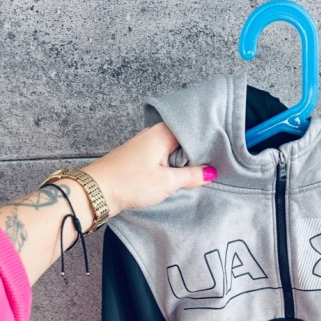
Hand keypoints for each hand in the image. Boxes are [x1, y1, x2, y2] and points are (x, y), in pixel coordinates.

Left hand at [81, 121, 216, 217]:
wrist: (97, 191)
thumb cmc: (130, 183)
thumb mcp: (167, 182)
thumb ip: (191, 176)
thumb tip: (210, 172)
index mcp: (162, 133)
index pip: (192, 128)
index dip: (208, 138)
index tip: (222, 148)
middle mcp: (153, 134)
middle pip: (183, 137)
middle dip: (197, 149)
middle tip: (216, 161)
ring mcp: (145, 145)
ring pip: (173, 148)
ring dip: (184, 158)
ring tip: (200, 170)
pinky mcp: (139, 158)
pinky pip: (162, 156)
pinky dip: (172, 164)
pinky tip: (180, 174)